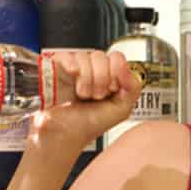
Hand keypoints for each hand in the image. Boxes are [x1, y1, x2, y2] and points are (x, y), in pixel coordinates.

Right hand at [27, 50, 141, 153]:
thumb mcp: (122, 108)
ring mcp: (74, 68)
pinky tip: (72, 77)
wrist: (67, 134)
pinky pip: (66, 55)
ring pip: (85, 56)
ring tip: (83, 95)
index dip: (115, 73)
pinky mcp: (57, 68)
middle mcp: (91, 69)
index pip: (116, 57)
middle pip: (100, 56)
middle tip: (96, 95)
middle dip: (101, 79)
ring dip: (86, 80)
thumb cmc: (90, 123)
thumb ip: (133, 86)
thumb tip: (124, 66)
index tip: (111, 90)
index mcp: (108, 75)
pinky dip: (71, 66)